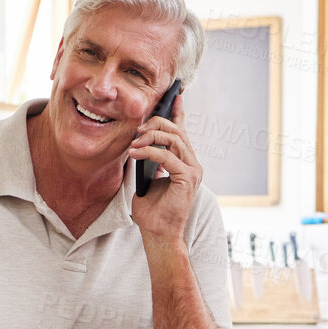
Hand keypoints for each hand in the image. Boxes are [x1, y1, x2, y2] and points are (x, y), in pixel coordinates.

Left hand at [129, 94, 199, 245]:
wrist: (157, 233)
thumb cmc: (151, 211)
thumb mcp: (146, 179)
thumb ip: (148, 160)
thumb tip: (137, 143)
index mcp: (185, 162)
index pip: (182, 131)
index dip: (178, 112)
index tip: (174, 94)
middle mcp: (192, 164)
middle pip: (177, 130)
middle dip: (156, 123)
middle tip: (136, 130)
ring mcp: (193, 170)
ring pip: (174, 139)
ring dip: (151, 137)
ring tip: (134, 145)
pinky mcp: (188, 178)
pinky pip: (168, 156)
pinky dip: (149, 152)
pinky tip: (135, 155)